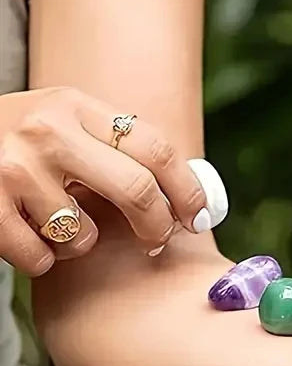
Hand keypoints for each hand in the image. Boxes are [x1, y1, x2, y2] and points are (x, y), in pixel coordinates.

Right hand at [0, 87, 226, 274]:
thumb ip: (111, 144)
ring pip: (82, 235)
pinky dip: (42, 260)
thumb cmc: (16, 141)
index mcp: (75, 106)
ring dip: (80, 244)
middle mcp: (47, 131)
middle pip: (137, 191)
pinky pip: (41, 258)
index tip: (198, 217)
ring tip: (58, 224)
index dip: (187, 190)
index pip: (156, 148)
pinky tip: (28, 235)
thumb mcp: (61, 121)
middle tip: (156, 240)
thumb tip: (186, 196)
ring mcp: (13, 168)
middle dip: (157, 227)